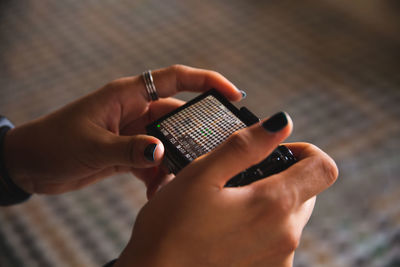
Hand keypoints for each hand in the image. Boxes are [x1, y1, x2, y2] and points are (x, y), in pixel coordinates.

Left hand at [3, 65, 242, 194]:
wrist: (28, 165)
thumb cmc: (52, 144)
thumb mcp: (91, 146)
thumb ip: (129, 150)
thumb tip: (161, 154)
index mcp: (126, 96)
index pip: (175, 78)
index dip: (207, 82)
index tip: (233, 94)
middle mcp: (134, 110)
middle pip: (177, 115)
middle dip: (194, 133)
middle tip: (212, 152)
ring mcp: (132, 132)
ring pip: (167, 141)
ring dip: (174, 161)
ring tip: (179, 180)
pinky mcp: (127, 152)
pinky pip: (153, 160)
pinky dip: (158, 175)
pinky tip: (157, 191)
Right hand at [114, 112, 337, 266]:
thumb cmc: (171, 228)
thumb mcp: (202, 175)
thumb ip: (245, 146)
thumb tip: (281, 123)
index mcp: (274, 205)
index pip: (323, 168)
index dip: (305, 151)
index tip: (276, 151)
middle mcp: (286, 236)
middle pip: (306, 191)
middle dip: (282, 176)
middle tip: (242, 177)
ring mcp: (279, 260)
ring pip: (290, 216)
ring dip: (269, 203)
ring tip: (228, 205)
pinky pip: (277, 240)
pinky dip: (261, 227)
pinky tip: (228, 229)